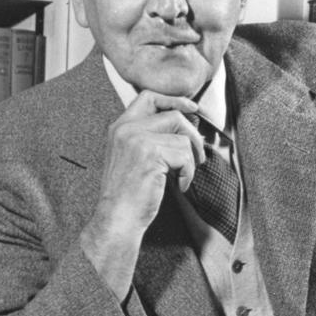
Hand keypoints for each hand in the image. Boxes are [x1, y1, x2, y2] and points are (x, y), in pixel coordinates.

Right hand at [81, 90, 204, 300]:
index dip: (174, 100)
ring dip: (190, 161)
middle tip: (199, 156)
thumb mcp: (134, 158)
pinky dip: (188, 173)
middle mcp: (126, 128)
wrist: (117, 218)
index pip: (149, 97)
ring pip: (182, 138)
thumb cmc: (128, 195)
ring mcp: (137, 139)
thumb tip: (188, 128)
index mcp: (120, 127)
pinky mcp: (150, 153)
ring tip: (182, 177)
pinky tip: (178, 185)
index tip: (193, 108)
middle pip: (173, 116)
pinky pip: (185, 156)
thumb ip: (151, 138)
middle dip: (192, 135)